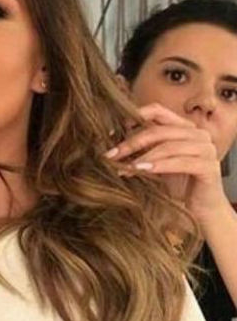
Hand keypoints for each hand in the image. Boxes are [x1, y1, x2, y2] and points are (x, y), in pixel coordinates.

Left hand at [104, 103, 228, 222]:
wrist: (200, 209)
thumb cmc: (176, 184)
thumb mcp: (154, 163)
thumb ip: (141, 150)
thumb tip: (112, 147)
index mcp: (183, 127)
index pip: (157, 111)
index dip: (133, 118)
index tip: (111, 133)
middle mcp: (197, 134)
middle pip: (158, 130)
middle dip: (131, 143)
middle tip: (112, 155)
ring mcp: (206, 149)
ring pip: (168, 146)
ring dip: (142, 157)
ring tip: (124, 167)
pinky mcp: (209, 166)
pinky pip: (181, 162)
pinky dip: (159, 166)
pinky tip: (143, 171)